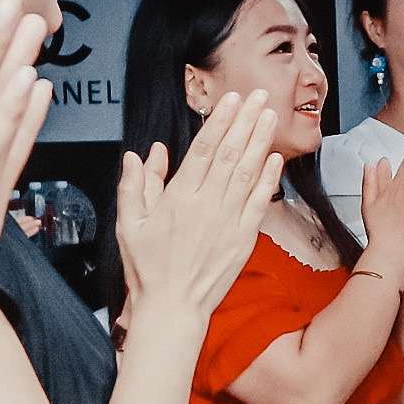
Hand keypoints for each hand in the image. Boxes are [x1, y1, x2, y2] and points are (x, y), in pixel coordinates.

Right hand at [114, 70, 280, 328]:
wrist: (172, 308)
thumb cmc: (148, 269)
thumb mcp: (129, 224)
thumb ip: (136, 185)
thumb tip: (142, 154)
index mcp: (178, 198)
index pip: (203, 150)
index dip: (220, 121)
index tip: (232, 100)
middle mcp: (207, 205)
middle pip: (230, 154)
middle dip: (245, 121)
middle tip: (259, 95)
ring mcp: (228, 221)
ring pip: (247, 172)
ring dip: (260, 141)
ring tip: (269, 114)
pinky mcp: (244, 238)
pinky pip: (259, 202)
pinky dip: (268, 179)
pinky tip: (275, 158)